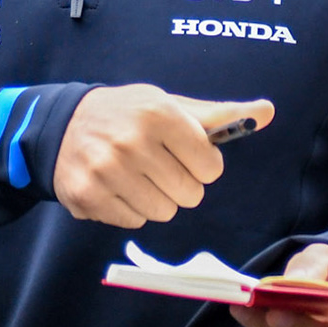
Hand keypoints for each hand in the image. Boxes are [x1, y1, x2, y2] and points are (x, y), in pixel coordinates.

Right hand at [53, 85, 272, 226]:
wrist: (61, 125)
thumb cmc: (127, 114)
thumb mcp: (168, 104)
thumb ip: (218, 114)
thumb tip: (266, 111)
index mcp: (158, 114)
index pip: (210, 167)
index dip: (201, 163)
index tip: (183, 152)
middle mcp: (131, 142)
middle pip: (190, 195)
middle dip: (180, 184)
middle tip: (157, 165)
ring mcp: (107, 171)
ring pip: (164, 212)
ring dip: (156, 199)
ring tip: (135, 176)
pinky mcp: (89, 196)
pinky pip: (135, 221)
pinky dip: (130, 208)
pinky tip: (115, 185)